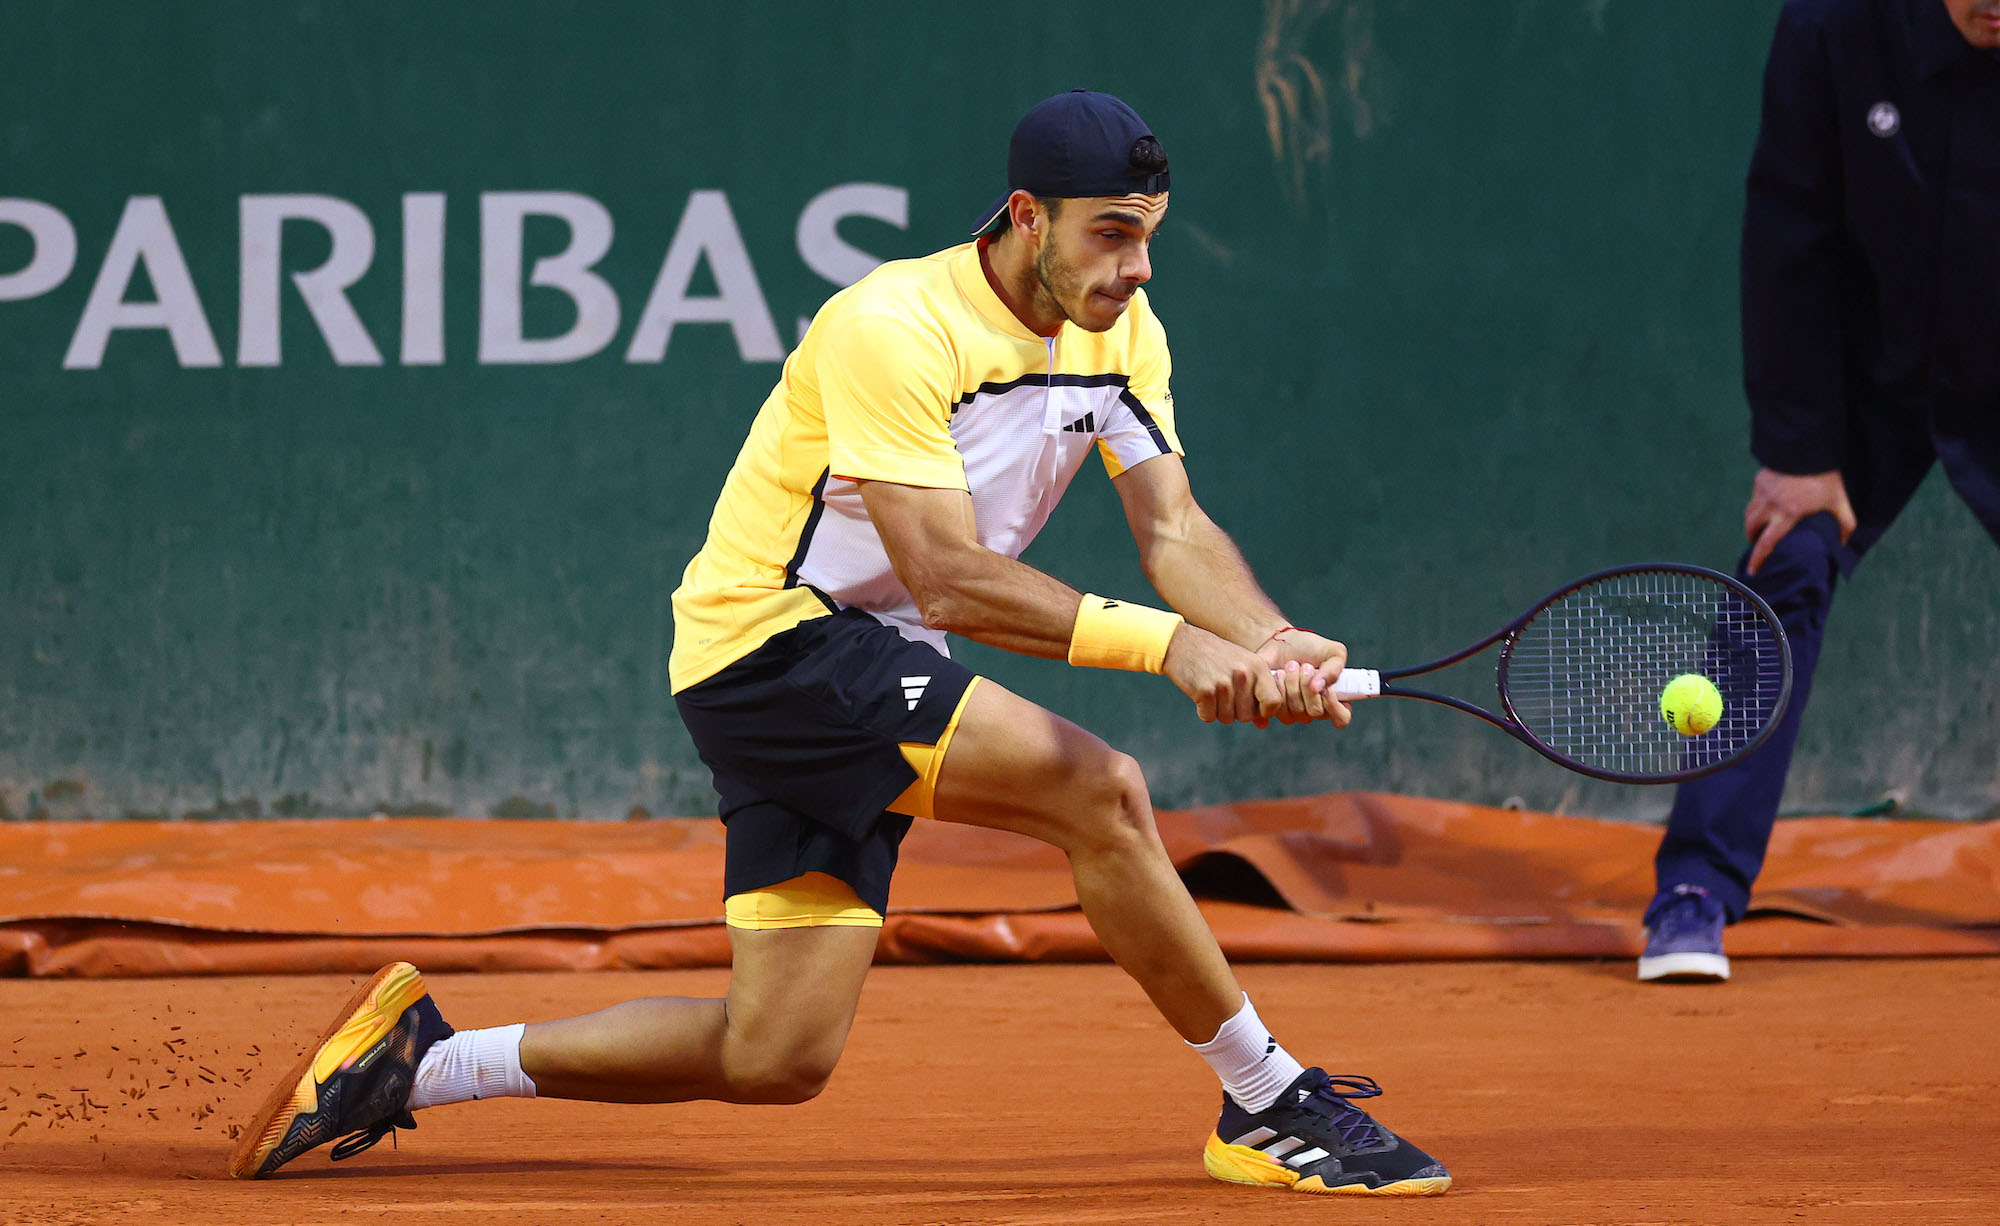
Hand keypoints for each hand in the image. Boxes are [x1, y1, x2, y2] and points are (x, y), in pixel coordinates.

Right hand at [1162, 624, 1284, 724]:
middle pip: (1247, 716)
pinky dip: (1203, 710)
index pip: (1274, 702)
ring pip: (1227, 718)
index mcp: (1258, 667)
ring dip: (1217, 710)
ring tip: (1212, 690)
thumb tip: (1264, 725)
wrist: (1183, 643)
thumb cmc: (1216, 657)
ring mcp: (1224, 683)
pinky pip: (1208, 716)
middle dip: (1235, 712)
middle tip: (1224, 694)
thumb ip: (1257, 692)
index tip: (1254, 708)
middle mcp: (1243, 674)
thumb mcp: (1242, 666)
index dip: (1265, 711)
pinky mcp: (1205, 691)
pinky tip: (1200, 693)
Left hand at [1257, 629, 1351, 727]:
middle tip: (1305, 665)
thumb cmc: (1309, 648)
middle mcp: (1316, 709)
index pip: (1341, 718)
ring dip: (1293, 683)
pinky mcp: (1276, 709)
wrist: (1280, 642)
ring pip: (1296, 710)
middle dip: (1307, 685)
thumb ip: (1335, 669)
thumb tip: (1318, 689)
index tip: (1326, 688)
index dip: (1334, 706)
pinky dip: (1279, 686)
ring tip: (1291, 665)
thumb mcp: (1333, 652)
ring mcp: (1295, 712)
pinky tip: (1278, 673)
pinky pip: (1278, 707)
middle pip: (1315, 712)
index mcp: (1335, 699)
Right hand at [1744, 467, 1854, 574]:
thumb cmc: (1826, 477)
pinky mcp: (1760, 480)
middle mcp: (1770, 506)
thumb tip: (1843, 542)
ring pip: (1749, 514)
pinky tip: (1767, 504)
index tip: (1752, 571)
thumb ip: (1845, 523)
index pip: (1766, 543)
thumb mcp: (1840, 501)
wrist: (1809, 448)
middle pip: (1751, 529)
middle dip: (1752, 539)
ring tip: (1760, 527)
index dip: (1758, 559)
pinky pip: (1754, 498)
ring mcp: (1762, 492)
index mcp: (1788, 514)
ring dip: (1752, 524)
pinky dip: (1757, 506)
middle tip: (1758, 543)